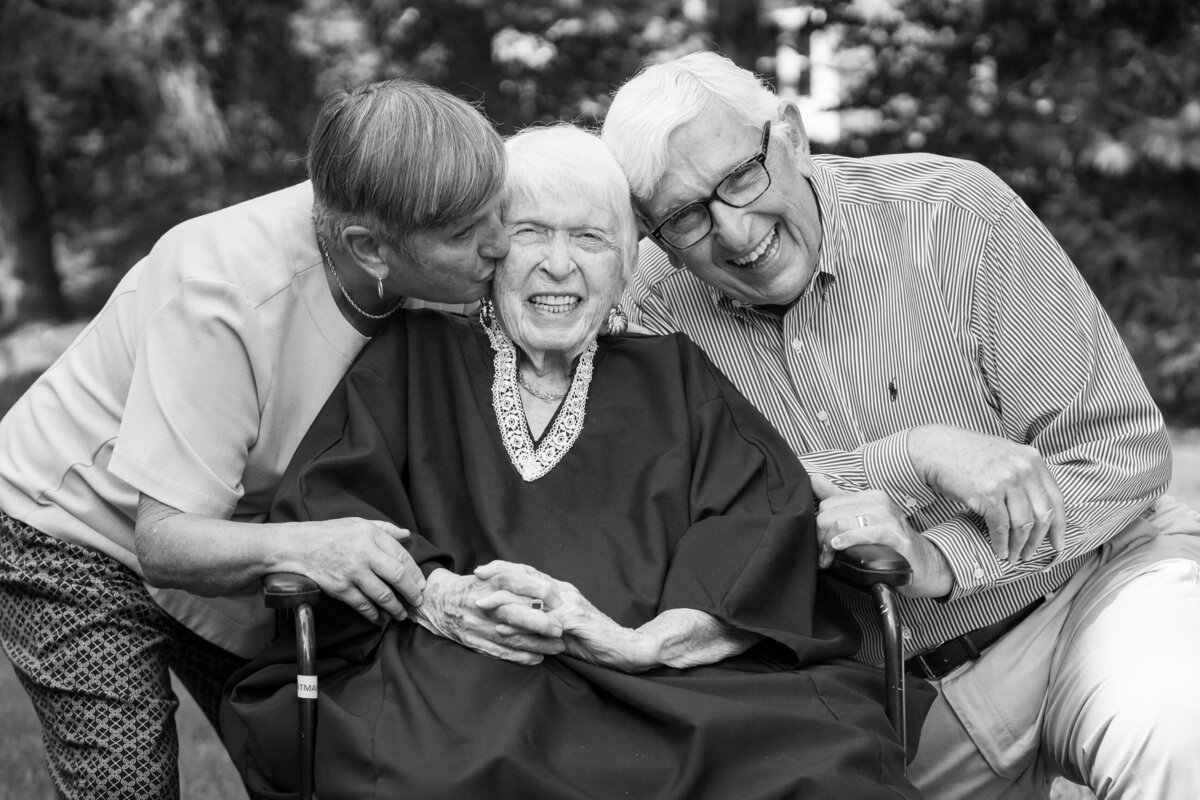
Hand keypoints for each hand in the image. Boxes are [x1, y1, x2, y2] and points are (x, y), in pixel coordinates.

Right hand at [277, 517, 424, 624]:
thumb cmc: (329, 533)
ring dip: (395, 608)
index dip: (416, 573)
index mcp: (371, 535)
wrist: (296, 546)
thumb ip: (384, 529)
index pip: (402, 556)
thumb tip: (406, 534)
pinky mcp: (340, 588)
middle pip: (398, 576)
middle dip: (412, 593)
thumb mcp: (357, 523)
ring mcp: (352, 572)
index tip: (422, 584)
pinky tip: (380, 618)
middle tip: (418, 602)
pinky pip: (363, 605)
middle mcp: (364, 553)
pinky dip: (374, 614)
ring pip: (382, 595)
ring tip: (402, 614)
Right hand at [414, 568, 565, 664]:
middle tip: (561, 629)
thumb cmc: (473, 586)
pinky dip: (520, 657)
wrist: (436, 601)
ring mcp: (477, 625)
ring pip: (511, 637)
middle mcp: (484, 603)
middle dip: (541, 623)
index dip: (542, 592)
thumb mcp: (491, 573)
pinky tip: (537, 658)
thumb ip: (516, 576)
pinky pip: (500, 652)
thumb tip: (549, 588)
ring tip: (558, 647)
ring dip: (537, 644)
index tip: (560, 601)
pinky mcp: (473, 641)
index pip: (519, 583)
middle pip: (515, 613)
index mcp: (489, 581)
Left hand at [474, 561, 656, 672]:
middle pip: (529, 577)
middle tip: (477, 574)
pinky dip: (522, 627)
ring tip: (482, 602)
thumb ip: (540, 622)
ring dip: (505, 600)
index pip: (531, 573)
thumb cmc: (594, 640)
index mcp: (562, 591)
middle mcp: (564, 593)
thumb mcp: (562, 627)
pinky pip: (542, 624)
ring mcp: (570, 606)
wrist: (627, 648)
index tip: (483, 568)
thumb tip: (509, 622)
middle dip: (501, 574)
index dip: (507, 568)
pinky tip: (504, 629)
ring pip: (533, 597)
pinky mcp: (574, 623)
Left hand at [812, 475, 953, 597]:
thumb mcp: (863, 519)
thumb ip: (838, 499)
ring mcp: (889, 518)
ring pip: (842, 522)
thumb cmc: (890, 544)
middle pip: (830, 514)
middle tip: (823, 554)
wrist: (923, 565)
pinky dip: (847, 540)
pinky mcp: (895, 536)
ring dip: (829, 544)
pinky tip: (838, 547)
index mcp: (870, 497)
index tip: (820, 543)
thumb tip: (814, 480)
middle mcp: (879, 503)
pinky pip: (865, 533)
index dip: (818, 525)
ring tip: (829, 558)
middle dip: (820, 536)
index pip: (827, 503)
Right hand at [906, 425, 1065, 562]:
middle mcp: (1023, 468)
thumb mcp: (1004, 456)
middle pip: (1043, 515)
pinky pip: (1001, 527)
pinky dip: (1001, 543)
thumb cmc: (966, 454)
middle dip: (1038, 541)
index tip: (1057, 544)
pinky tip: (999, 550)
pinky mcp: (987, 494)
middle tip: (1030, 555)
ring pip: (1023, 524)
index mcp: (1032, 459)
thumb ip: (1024, 475)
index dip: (1059, 527)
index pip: (1056, 499)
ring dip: (1019, 546)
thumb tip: (1038, 509)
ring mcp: (1006, 480)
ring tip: (1013, 556)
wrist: (936, 448)